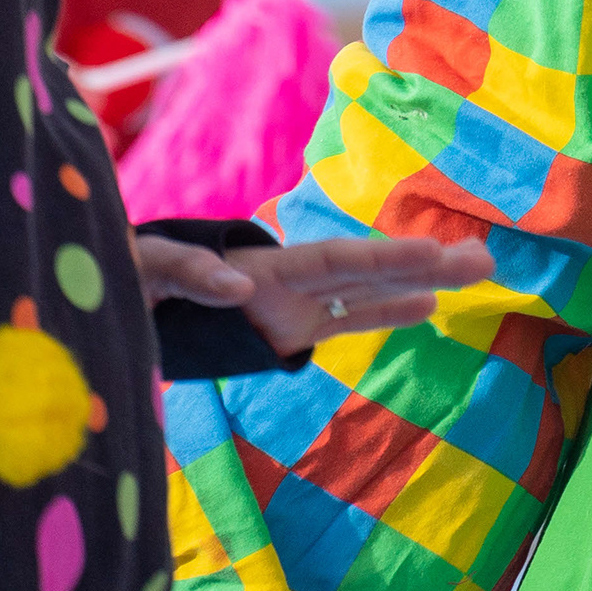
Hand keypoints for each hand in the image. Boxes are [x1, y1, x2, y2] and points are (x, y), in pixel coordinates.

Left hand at [131, 229, 493, 360]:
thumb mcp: (143, 269)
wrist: (106, 298)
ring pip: (369, 292)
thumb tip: (242, 285)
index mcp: (260, 265)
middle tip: (485, 258)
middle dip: (423, 264)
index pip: (333, 262)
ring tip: (477, 270)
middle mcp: (288, 281)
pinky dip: (384, 312)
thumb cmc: (122, 275)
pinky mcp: (282, 332)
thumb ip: (188, 273)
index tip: (429, 260)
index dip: (381, 260)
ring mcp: (290, 306)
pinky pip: (344, 321)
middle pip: (368, 269)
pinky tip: (427, 307)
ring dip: (420, 283)